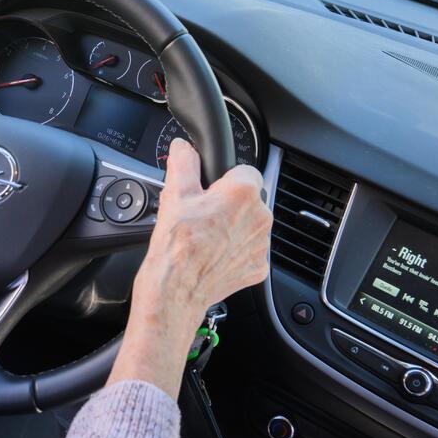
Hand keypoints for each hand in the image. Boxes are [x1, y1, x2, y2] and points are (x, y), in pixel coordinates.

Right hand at [110, 138, 271, 396]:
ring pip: (251, 226)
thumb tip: (183, 147)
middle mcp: (260, 217)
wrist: (176, 290)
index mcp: (243, 192)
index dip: (225, 180)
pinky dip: (236, 252)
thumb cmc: (175, 246)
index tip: (211, 191)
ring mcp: (261, 244)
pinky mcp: (259, 267)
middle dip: (230, 205)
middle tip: (204, 217)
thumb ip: (184, 163)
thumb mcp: (175, 195)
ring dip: (235, 228)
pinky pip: (251, 251)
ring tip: (208, 238)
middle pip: (250, 200)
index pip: (245, 171)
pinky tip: (215, 255)